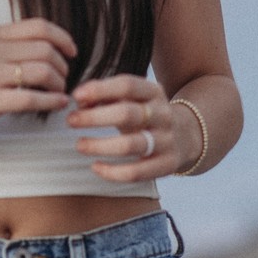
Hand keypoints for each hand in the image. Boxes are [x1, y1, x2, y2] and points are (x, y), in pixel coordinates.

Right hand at [0, 18, 76, 147]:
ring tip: (59, 92)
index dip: (62, 37)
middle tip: (63, 79)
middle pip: (44, 49)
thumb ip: (12, 47)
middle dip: (62, 66)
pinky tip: (58, 104)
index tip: (72, 52)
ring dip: (59, 84)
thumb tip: (53, 45)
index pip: (38, 26)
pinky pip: (31, 98)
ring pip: (41, 72)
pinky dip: (51, 102)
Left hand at [66, 73, 196, 180]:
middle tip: (71, 121)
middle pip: (127, 114)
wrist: (187, 136)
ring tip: (79, 145)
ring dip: (100, 146)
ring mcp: (167, 140)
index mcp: (154, 92)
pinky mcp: (167, 165)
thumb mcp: (133, 99)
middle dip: (95, 118)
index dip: (100, 89)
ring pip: (131, 145)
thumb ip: (106, 96)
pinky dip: (113, 172)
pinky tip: (95, 167)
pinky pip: (138, 172)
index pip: (127, 85)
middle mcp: (163, 114)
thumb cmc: (145, 114)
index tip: (76, 96)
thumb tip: (79, 100)